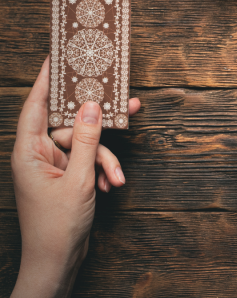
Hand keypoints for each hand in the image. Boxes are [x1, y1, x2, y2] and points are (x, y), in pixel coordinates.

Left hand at [11, 57, 140, 297]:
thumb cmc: (57, 226)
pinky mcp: (66, 173)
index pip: (36, 106)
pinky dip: (100, 169)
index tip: (56, 59)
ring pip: (85, 144)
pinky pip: (87, 159)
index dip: (46, 81)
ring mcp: (54, 163)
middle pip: (71, 125)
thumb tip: (90, 107)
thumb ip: (85, 140)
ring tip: (115, 177)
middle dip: (98, 128)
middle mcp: (39, 153)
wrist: (57, 262)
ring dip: (103, 160)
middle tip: (123, 106)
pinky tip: (110, 184)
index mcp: (29, 152)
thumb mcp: (77, 180)